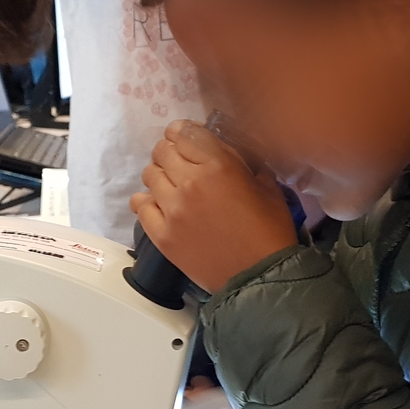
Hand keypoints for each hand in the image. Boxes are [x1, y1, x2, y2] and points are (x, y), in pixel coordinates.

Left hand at [130, 120, 297, 293]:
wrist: (259, 277)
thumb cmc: (269, 232)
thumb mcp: (267, 186)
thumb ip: (245, 162)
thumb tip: (229, 152)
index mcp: (218, 165)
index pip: (183, 132)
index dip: (182, 132)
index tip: (185, 138)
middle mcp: (189, 182)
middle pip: (162, 151)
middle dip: (171, 152)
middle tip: (181, 164)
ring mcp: (171, 209)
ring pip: (149, 175)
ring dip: (160, 176)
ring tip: (173, 187)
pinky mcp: (161, 235)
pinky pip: (140, 205)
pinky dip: (147, 202)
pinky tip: (161, 206)